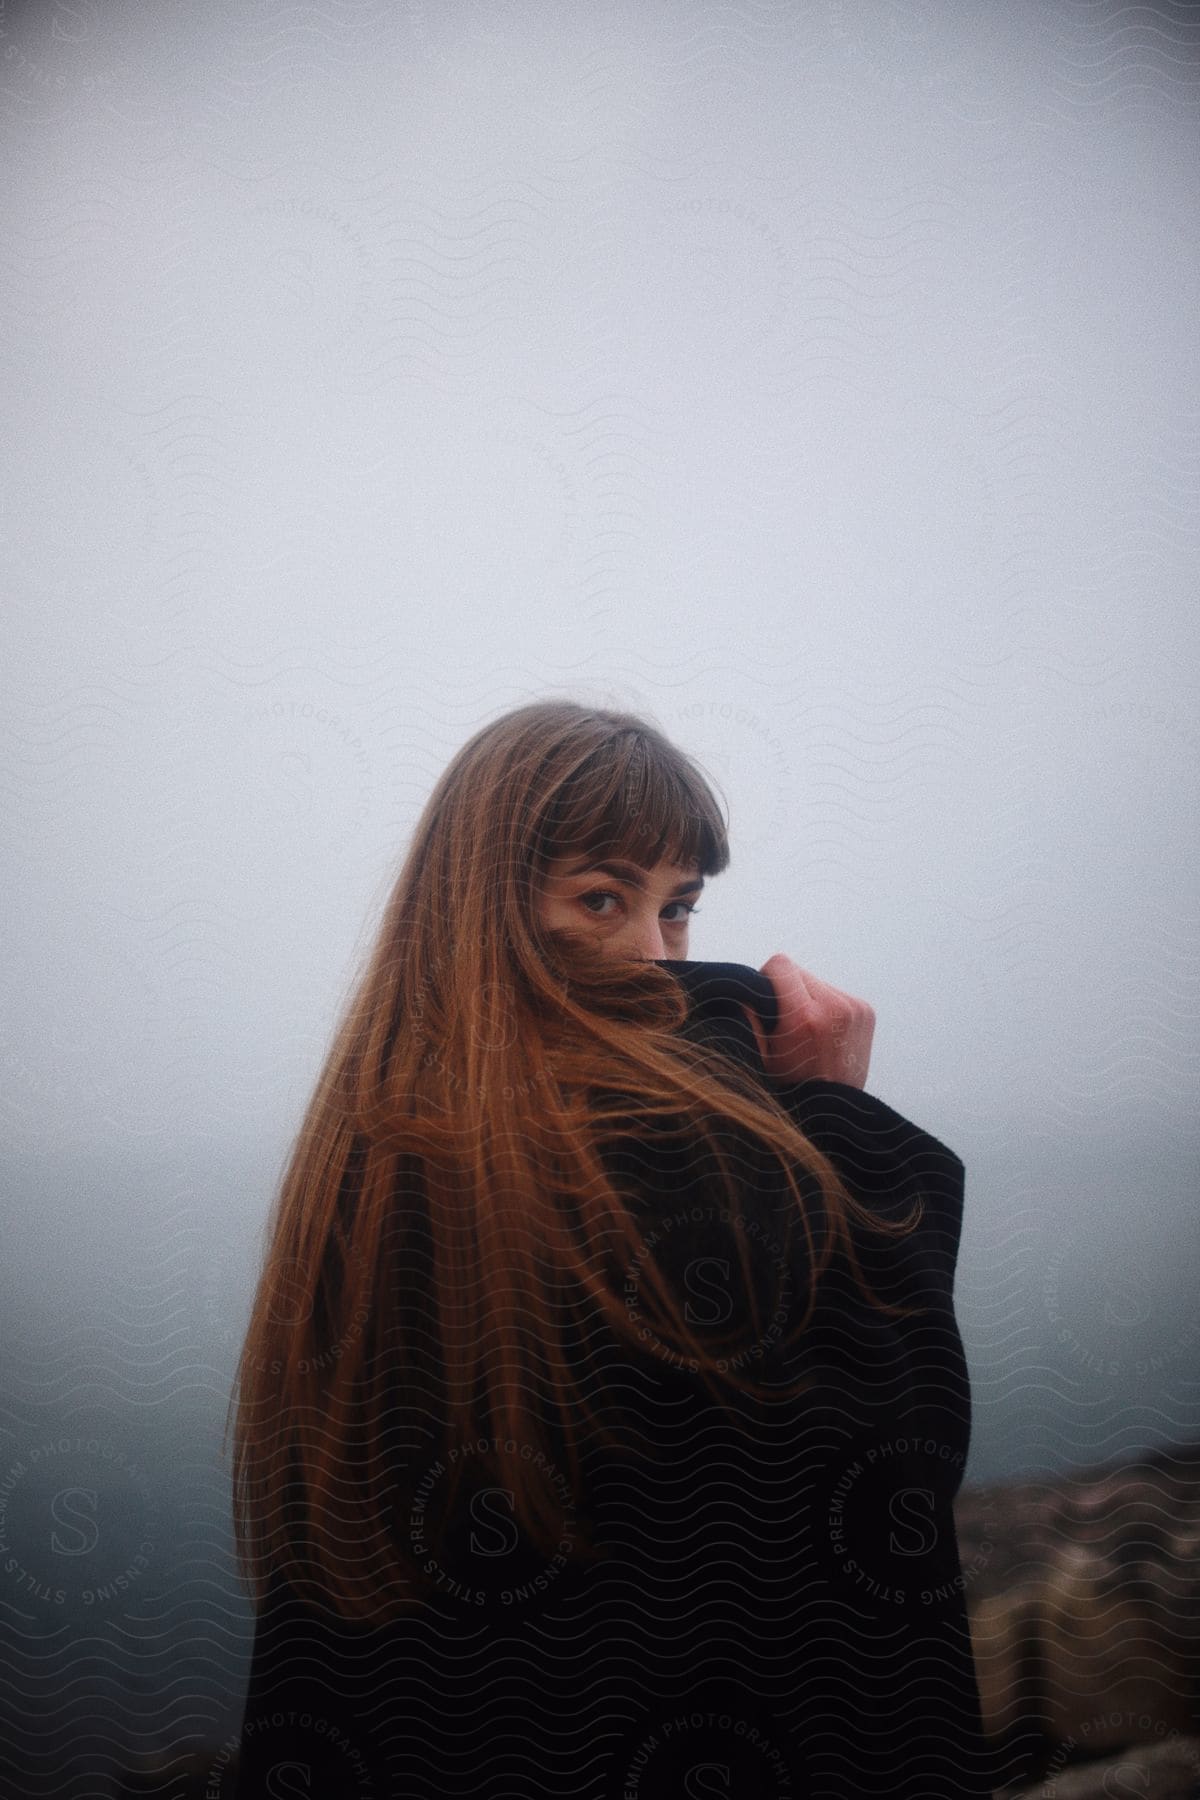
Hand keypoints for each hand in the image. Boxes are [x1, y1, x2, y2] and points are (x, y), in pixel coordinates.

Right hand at [744, 953, 874, 1088]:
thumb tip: (746, 988)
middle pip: (798, 971)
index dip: (766, 980)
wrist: (832, 1110)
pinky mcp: (866, 1011)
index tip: (765, 1003)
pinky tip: (823, 1033)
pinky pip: (835, 993)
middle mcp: (834, 1007)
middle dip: (787, 991)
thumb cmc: (790, 1086)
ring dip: (807, 998)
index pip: (780, 964)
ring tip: (806, 1032)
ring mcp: (854, 1008)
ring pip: (816, 982)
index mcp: (804, 1017)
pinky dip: (825, 1006)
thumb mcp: (757, 1055)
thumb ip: (748, 1015)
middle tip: (785, 1024)